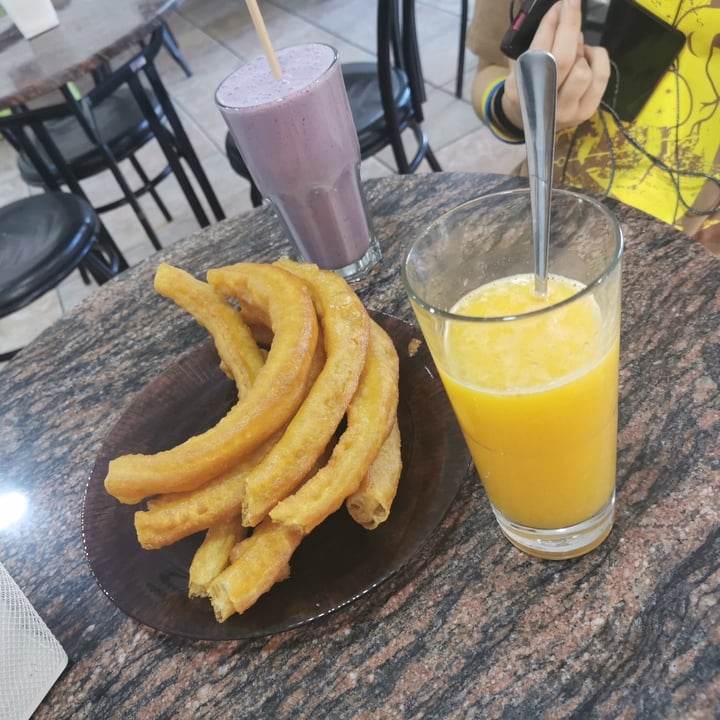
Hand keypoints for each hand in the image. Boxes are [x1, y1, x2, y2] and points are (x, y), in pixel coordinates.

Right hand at [502, 0, 609, 129]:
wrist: (530, 120)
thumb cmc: (525, 87)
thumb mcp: (519, 67)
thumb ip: (537, 46)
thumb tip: (562, 13)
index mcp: (520, 94)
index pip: (539, 53)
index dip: (550, 25)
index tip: (559, 5)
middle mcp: (545, 106)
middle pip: (563, 59)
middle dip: (569, 25)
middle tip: (571, 5)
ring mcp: (568, 111)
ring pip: (583, 69)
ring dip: (579, 49)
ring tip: (572, 46)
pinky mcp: (587, 111)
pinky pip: (601, 75)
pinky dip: (596, 57)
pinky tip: (586, 56)